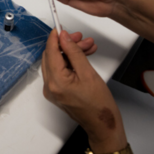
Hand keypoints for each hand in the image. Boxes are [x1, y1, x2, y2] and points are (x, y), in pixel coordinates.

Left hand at [42, 29, 126, 153]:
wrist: (103, 125)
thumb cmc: (99, 105)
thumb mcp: (88, 73)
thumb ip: (74, 52)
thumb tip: (64, 37)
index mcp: (56, 82)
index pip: (50, 52)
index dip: (55, 37)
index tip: (61, 28)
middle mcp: (50, 86)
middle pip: (53, 56)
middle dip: (66, 44)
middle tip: (81, 38)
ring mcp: (52, 90)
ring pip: (57, 62)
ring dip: (70, 53)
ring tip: (87, 47)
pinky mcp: (57, 91)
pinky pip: (60, 71)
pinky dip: (70, 62)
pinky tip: (83, 56)